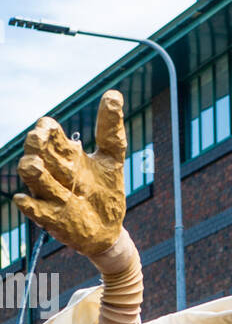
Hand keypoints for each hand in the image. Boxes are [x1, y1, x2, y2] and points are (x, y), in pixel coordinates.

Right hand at [14, 91, 126, 260]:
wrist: (109, 229)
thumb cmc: (106, 192)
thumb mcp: (112, 159)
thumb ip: (110, 130)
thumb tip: (114, 94)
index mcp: (66, 154)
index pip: (49, 133)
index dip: (46, 128)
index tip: (50, 127)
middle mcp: (54, 172)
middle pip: (35, 150)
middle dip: (35, 144)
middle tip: (41, 138)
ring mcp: (50, 194)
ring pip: (31, 176)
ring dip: (32, 170)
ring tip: (37, 165)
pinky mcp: (51, 219)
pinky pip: (33, 210)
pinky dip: (30, 205)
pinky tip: (26, 200)